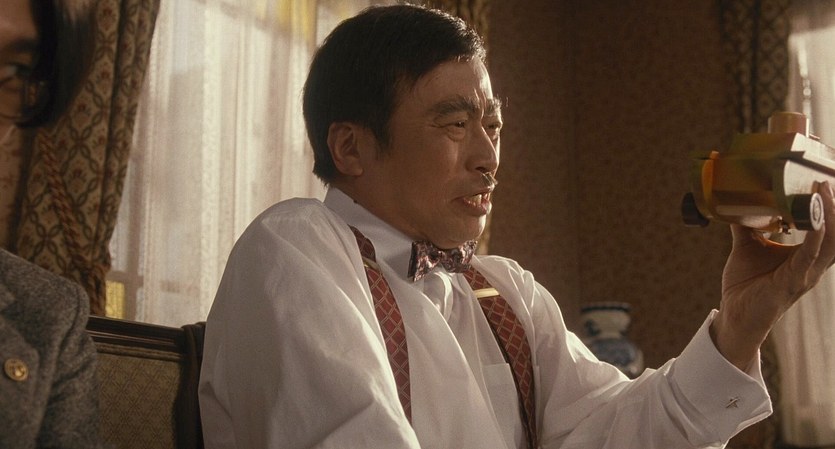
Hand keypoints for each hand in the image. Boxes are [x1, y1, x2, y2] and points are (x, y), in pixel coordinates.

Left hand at [711, 181, 834, 369]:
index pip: (830, 229)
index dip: (833, 208)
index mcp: (806, 256)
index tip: (827, 181)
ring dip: (829, 216)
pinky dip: (814, 237)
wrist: (734, 314)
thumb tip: (738, 200)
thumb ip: (747, 225)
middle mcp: (812, 265)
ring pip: (829, 242)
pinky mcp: (792, 283)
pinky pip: (809, 257)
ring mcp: (805, 275)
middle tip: (827, 180)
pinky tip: (815, 222)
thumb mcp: (747, 246)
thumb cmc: (746, 283)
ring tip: (823, 191)